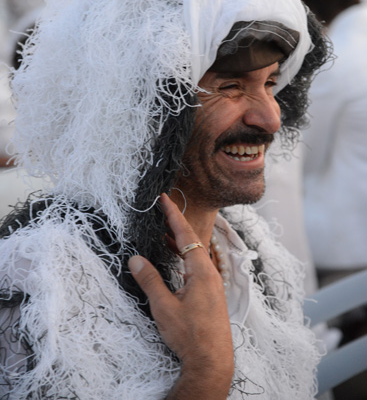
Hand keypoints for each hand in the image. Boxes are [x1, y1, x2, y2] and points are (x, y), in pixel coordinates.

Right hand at [128, 193, 233, 398]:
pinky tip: (173, 261)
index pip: (186, 234)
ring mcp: (212, 284)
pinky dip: (183, 258)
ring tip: (162, 234)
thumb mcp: (164, 307)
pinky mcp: (210, 294)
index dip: (173, 215)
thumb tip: (135, 259)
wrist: (212, 362)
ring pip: (194, 255)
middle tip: (161, 211)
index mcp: (201, 271)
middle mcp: (210, 273)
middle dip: (175, 225)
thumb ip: (150, 281)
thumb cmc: (190, 336)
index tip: (165, 199)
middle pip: (192, 241)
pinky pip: (196, 267)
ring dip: (178, 243)